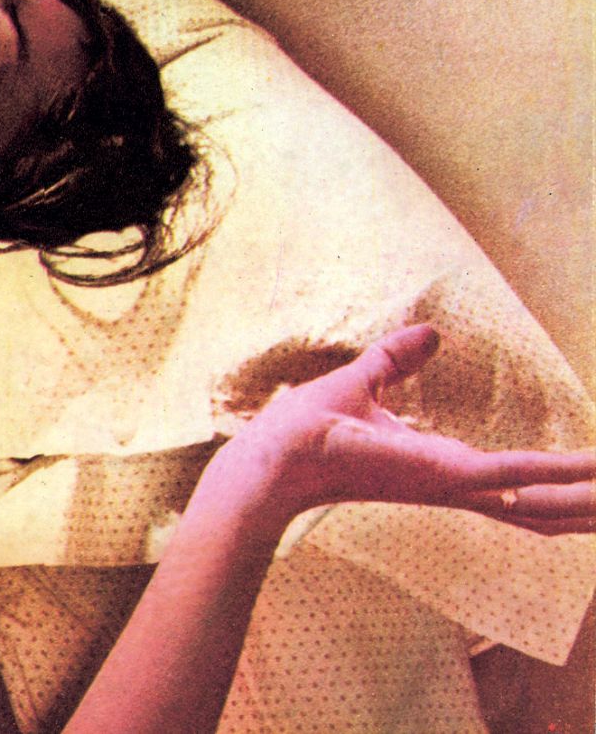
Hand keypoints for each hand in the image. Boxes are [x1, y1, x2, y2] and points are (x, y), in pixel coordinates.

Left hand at [218, 325, 595, 534]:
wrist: (275, 454)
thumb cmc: (307, 429)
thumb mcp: (365, 382)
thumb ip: (398, 359)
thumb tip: (429, 333)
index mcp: (442, 466)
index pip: (518, 483)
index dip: (561, 482)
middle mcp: (458, 484)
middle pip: (544, 507)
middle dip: (589, 506)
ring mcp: (454, 483)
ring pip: (545, 499)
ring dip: (590, 499)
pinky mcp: (446, 473)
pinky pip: (517, 474)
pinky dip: (561, 473)